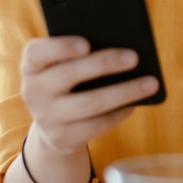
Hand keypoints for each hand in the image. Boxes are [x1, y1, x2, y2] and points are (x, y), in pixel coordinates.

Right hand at [20, 36, 160, 154]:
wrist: (51, 124)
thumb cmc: (66, 80)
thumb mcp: (62, 64)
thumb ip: (80, 52)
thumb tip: (121, 46)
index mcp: (32, 65)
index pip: (36, 53)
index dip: (60, 47)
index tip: (86, 43)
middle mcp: (33, 91)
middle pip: (69, 75)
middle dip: (105, 64)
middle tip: (134, 57)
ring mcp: (46, 117)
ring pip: (90, 103)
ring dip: (124, 92)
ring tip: (151, 83)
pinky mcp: (62, 138)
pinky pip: (97, 125)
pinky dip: (119, 113)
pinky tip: (136, 103)